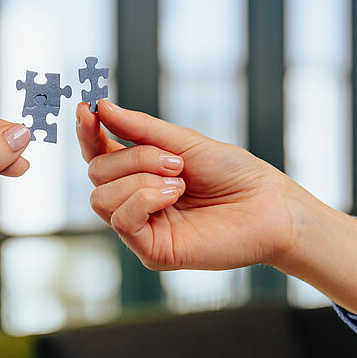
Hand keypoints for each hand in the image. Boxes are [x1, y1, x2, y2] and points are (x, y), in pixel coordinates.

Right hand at [76, 100, 356, 313]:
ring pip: (100, 198)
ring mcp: (141, 227)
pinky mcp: (151, 250)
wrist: (269, 205)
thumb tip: (100, 107)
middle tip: (175, 160)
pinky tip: (173, 195)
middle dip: (131, 158)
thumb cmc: (233, 173)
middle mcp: (135, 200)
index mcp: (141, 173)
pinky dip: (143, 199)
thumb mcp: (183, 142)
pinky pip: (121, 220)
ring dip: (139, 178)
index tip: (87, 110)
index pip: (98, 154)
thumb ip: (139, 129)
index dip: (88, 133)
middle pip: (96, 173)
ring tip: (179, 179)